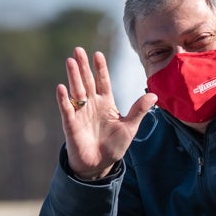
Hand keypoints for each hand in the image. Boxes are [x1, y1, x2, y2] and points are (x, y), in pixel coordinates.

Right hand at [56, 47, 156, 179]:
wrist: (100, 165)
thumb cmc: (114, 145)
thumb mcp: (130, 127)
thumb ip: (139, 110)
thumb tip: (154, 95)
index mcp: (106, 103)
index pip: (103, 82)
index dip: (100, 68)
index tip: (98, 54)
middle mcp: (92, 104)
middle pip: (87, 81)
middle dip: (83, 66)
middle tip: (79, 50)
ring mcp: (80, 113)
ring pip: (76, 91)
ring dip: (73, 76)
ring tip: (70, 61)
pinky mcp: (71, 124)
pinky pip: (67, 109)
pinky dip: (64, 99)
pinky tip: (62, 87)